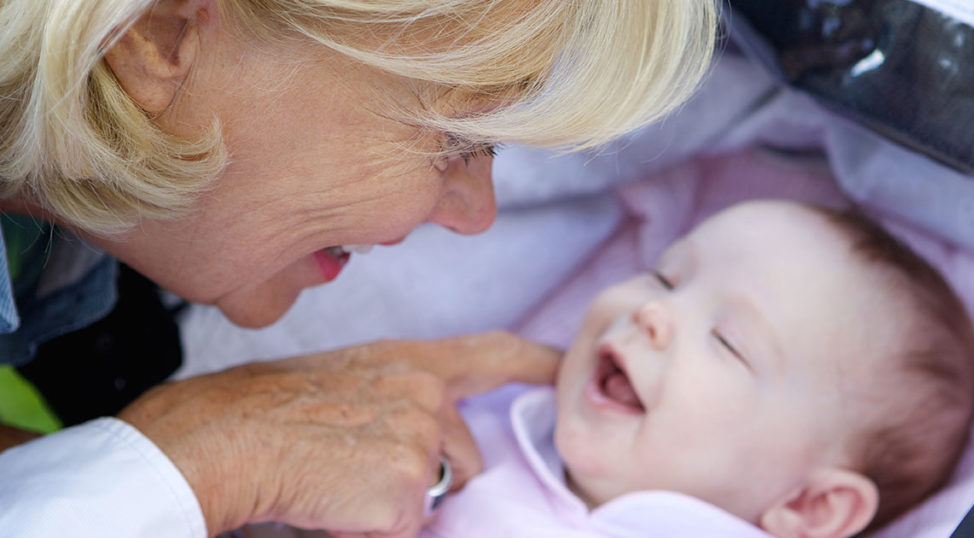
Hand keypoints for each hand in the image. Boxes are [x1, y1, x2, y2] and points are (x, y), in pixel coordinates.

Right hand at [118, 331, 558, 536]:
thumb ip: (395, 403)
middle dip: (425, 477)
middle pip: (463, 457)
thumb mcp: (341, 385)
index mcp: (407, 362)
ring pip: (435, 496)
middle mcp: (426, 394)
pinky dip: (375, 528)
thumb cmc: (262, 412)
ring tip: (339, 482)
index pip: (489, 355)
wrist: (220, 437)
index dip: (531, 361)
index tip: (561, 367)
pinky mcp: (407, 489)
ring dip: (398, 503)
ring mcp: (421, 440)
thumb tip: (419, 447)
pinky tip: (335, 505)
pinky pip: (406, 527)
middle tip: (353, 468)